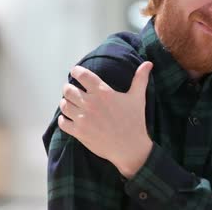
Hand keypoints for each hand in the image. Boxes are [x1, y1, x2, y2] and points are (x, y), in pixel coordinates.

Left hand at [58, 61, 153, 177]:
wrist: (130, 148)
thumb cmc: (134, 121)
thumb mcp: (138, 98)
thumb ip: (140, 78)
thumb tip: (148, 63)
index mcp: (103, 92)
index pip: (83, 75)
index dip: (76, 71)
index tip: (76, 71)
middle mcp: (90, 104)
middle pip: (69, 90)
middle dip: (68, 87)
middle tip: (71, 88)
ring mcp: (83, 119)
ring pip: (64, 105)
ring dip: (65, 102)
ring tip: (69, 102)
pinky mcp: (79, 133)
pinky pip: (63, 122)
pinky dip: (63, 119)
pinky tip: (67, 118)